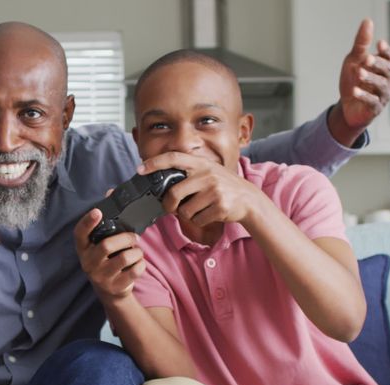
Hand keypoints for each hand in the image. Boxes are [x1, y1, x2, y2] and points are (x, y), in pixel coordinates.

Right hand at [74, 199, 145, 300]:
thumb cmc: (107, 261)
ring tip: (137, 251)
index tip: (98, 211)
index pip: (80, 234)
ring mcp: (101, 277)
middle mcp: (88, 263)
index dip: (87, 222)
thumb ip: (107, 221)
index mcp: (83, 249)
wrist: (111, 292)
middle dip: (126, 238)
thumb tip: (111, 191)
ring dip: (136, 251)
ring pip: (125, 258)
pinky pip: (135, 271)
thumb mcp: (102, 244)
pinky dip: (141, 264)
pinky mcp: (116, 287)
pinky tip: (138, 263)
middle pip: (107, 246)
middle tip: (134, 236)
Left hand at [138, 153, 269, 227]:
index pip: (174, 158)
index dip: (155, 163)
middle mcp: (207, 175)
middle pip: (174, 193)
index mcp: (201, 164)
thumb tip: (163, 185)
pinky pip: (197, 220)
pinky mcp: (220, 207)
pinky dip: (199, 221)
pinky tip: (209, 214)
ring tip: (200, 209)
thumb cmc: (223, 186)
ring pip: (185, 211)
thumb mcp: (208, 171)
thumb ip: (189, 173)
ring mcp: (214, 191)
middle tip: (171, 208)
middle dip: (169, 205)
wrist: (249, 199)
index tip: (140, 169)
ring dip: (188, 215)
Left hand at [331, 18, 389, 145]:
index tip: (379, 44)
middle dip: (377, 64)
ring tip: (359, 74)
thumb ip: (361, 44)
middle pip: (386, 70)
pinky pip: (373, 101)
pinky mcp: (375, 109)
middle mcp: (386, 80)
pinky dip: (364, 96)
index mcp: (382, 68)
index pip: (389, 58)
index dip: (387, 51)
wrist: (347, 107)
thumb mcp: (354, 60)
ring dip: (370, 79)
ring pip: (381, 85)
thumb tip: (367, 21)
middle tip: (367, 59)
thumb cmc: (353, 81)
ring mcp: (382, 95)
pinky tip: (355, 91)